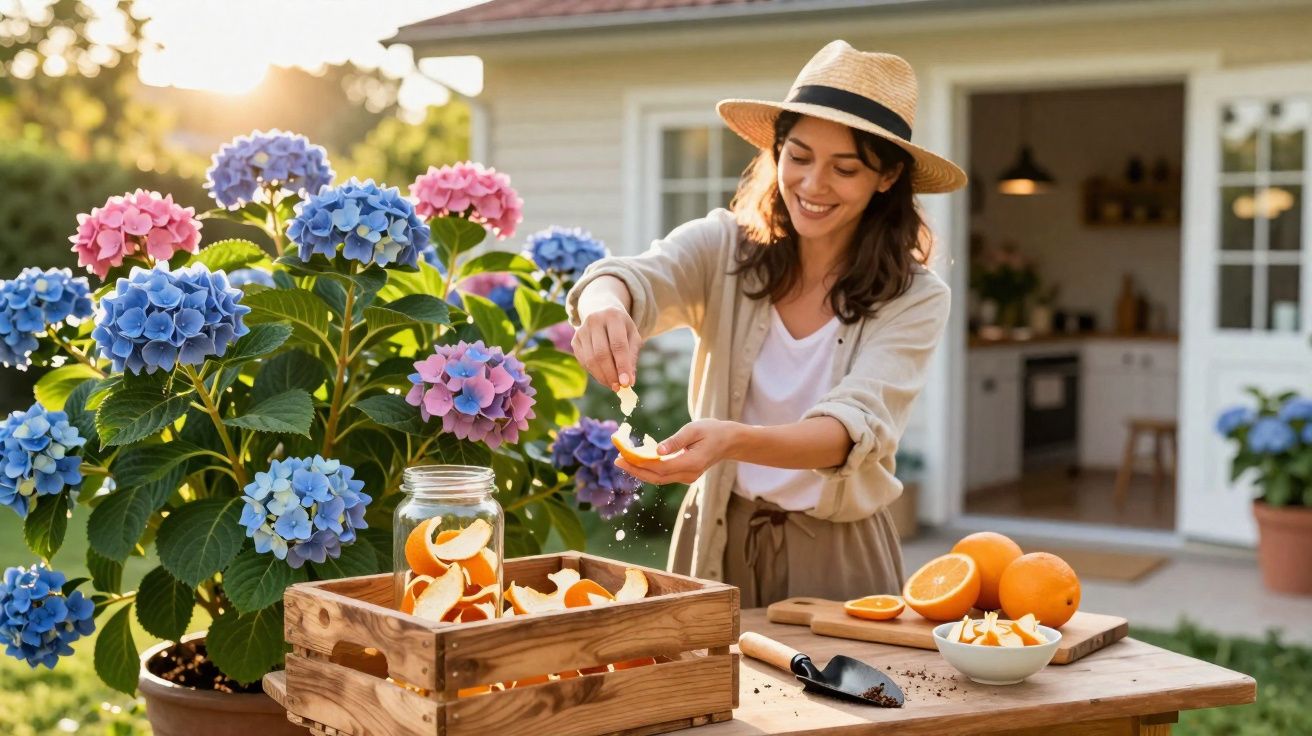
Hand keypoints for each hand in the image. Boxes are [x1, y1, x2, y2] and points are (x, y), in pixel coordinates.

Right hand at [573, 305, 641, 389]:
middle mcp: (595, 320)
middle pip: (601, 354)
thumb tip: (629, 381)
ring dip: (602, 376)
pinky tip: (603, 376)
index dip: (622, 365)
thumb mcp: (633, 337)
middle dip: (611, 374)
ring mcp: (582, 330)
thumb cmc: (622, 328)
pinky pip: (583, 361)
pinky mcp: (575, 340)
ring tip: (613, 384)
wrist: (602, 311)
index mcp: (613, 316)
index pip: (618, 345)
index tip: (626, 383)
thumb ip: (632, 358)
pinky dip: (594, 372)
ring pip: (590, 359)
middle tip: (619, 387)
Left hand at [615, 419, 738, 484]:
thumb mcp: (694, 429)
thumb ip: (676, 440)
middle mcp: (689, 474)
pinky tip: (638, 461)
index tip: (623, 456)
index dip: (639, 464)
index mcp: (692, 463)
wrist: (729, 441)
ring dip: (640, 471)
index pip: (660, 468)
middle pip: (656, 477)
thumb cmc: (712, 430)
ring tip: (623, 460)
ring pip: (659, 478)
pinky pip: (663, 475)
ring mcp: (687, 477)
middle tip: (617, 460)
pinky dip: (649, 469)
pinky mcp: (685, 475)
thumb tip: (656, 450)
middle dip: (635, 470)